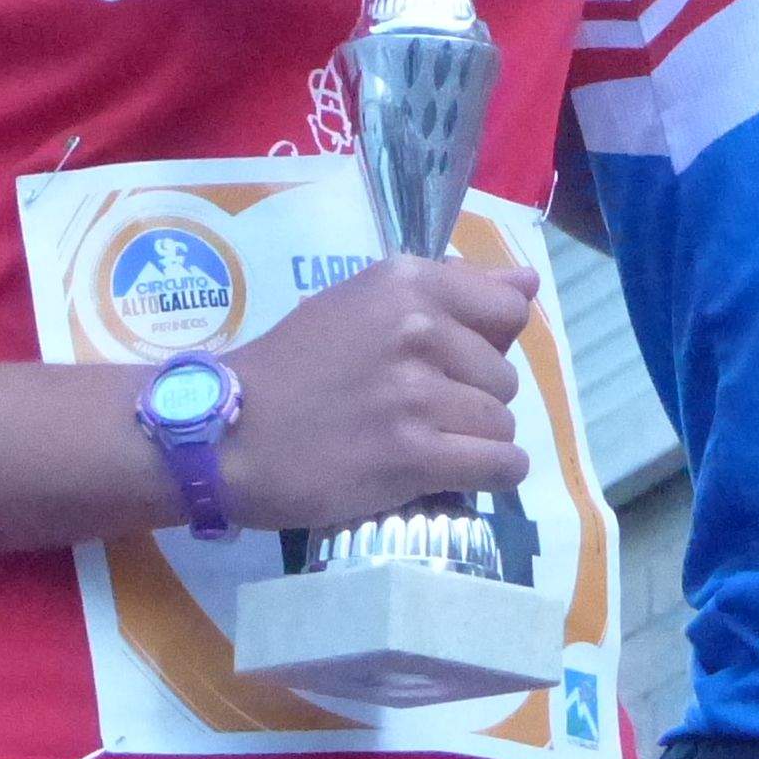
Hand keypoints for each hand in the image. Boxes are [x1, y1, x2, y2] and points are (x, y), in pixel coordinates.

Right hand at [208, 255, 537, 531]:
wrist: (228, 434)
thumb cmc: (293, 367)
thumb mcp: (363, 302)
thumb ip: (451, 289)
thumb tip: (530, 283)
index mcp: (407, 282)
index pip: (509, 309)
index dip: (488, 342)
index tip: (453, 363)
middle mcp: (417, 329)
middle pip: (505, 375)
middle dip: (474, 398)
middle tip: (421, 412)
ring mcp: (416, 393)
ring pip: (502, 423)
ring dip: (475, 441)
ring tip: (425, 444)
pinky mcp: (413, 455)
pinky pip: (499, 465)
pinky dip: (488, 475)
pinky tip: (450, 474)